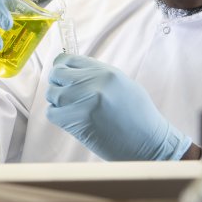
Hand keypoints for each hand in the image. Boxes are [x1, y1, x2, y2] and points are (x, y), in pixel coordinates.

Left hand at [46, 54, 191, 160]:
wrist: (149, 142)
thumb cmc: (137, 115)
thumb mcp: (121, 84)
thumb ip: (97, 76)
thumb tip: (72, 71)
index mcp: (106, 72)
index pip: (69, 59)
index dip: (62, 67)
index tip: (63, 76)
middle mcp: (94, 82)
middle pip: (57, 74)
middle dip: (57, 83)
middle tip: (65, 93)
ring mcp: (85, 101)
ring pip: (52, 94)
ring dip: (57, 101)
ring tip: (72, 109)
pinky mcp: (78, 121)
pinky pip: (52, 113)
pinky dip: (57, 116)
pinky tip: (71, 120)